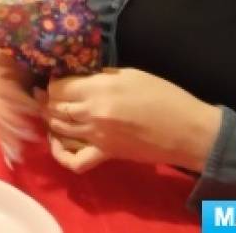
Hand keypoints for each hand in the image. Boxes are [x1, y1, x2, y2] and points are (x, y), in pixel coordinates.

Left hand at [45, 68, 221, 172]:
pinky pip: (74, 161)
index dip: (53, 83)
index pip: (58, 87)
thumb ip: (102, 76)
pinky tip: (58, 144)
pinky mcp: (105, 154)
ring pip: (58, 129)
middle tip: (47, 95)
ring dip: (51, 120)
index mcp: (98, 89)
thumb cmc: (165, 97)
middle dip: (47, 100)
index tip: (57, 80)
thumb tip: (82, 77)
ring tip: (52, 112)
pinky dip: (60, 154)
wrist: (188, 131)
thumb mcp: (131, 74)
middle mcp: (91, 113)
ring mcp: (96, 136)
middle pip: (54, 107)